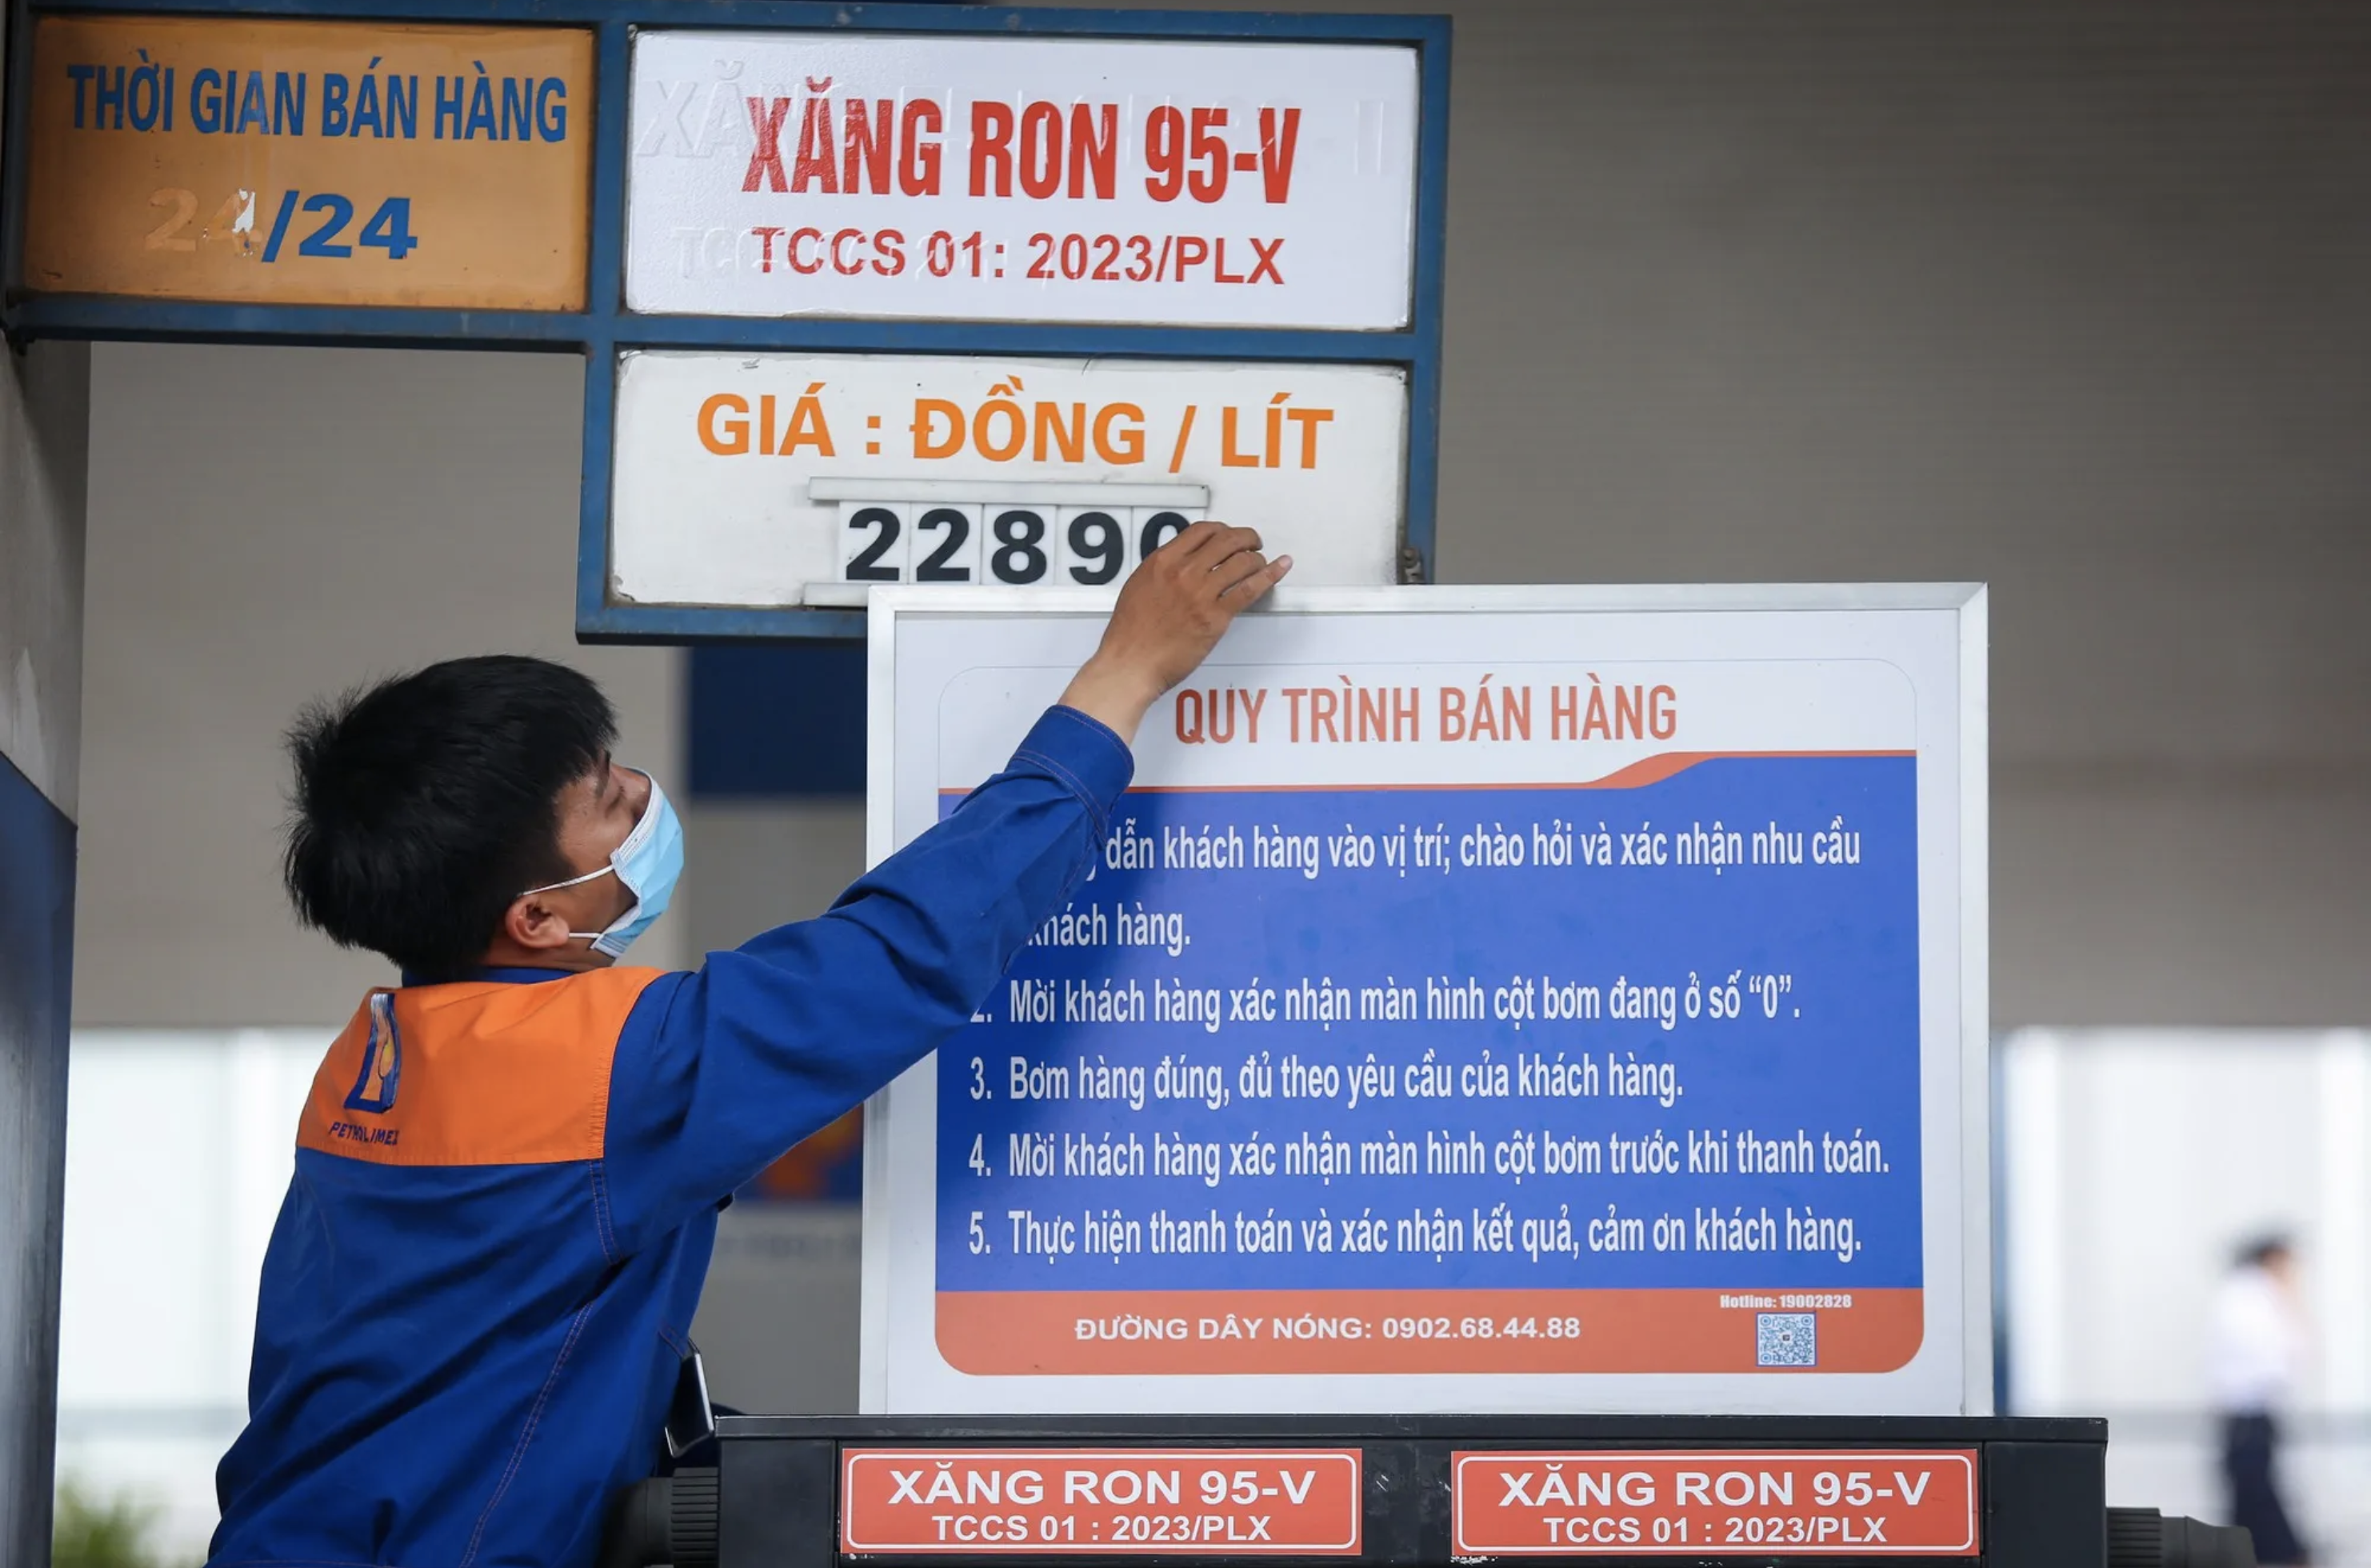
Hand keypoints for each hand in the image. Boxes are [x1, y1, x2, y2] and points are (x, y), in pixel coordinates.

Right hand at [1058, 521, 1291, 744]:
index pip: (1202, 530)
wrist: (1130, 664)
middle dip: (1247, 538)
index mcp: (1162, 561)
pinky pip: (1249, 589)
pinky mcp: (1215, 618)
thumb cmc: (1130, 633)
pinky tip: (1280, 568)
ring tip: (1262, 563)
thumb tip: (1184, 562)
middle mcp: (1183, 571)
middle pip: (1227, 540)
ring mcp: (1201, 593)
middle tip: (1254, 544)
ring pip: (1242, 562)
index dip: (1223, 529)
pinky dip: (1269, 575)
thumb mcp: (1139, 586)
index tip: (1230, 536)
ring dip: (1258, 559)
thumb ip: (1163, 570)